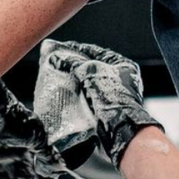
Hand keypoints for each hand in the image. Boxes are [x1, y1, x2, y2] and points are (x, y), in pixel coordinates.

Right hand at [34, 39, 156, 166]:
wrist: (118, 129)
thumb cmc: (112, 98)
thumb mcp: (90, 73)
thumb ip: (72, 62)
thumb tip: (55, 56)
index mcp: (122, 65)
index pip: (96, 52)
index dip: (77, 49)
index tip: (59, 48)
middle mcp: (120, 80)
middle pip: (91, 69)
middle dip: (73, 67)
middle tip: (56, 64)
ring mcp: (112, 97)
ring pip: (87, 85)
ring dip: (72, 83)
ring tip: (55, 79)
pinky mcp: (103, 111)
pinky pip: (86, 100)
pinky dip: (74, 97)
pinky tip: (62, 96)